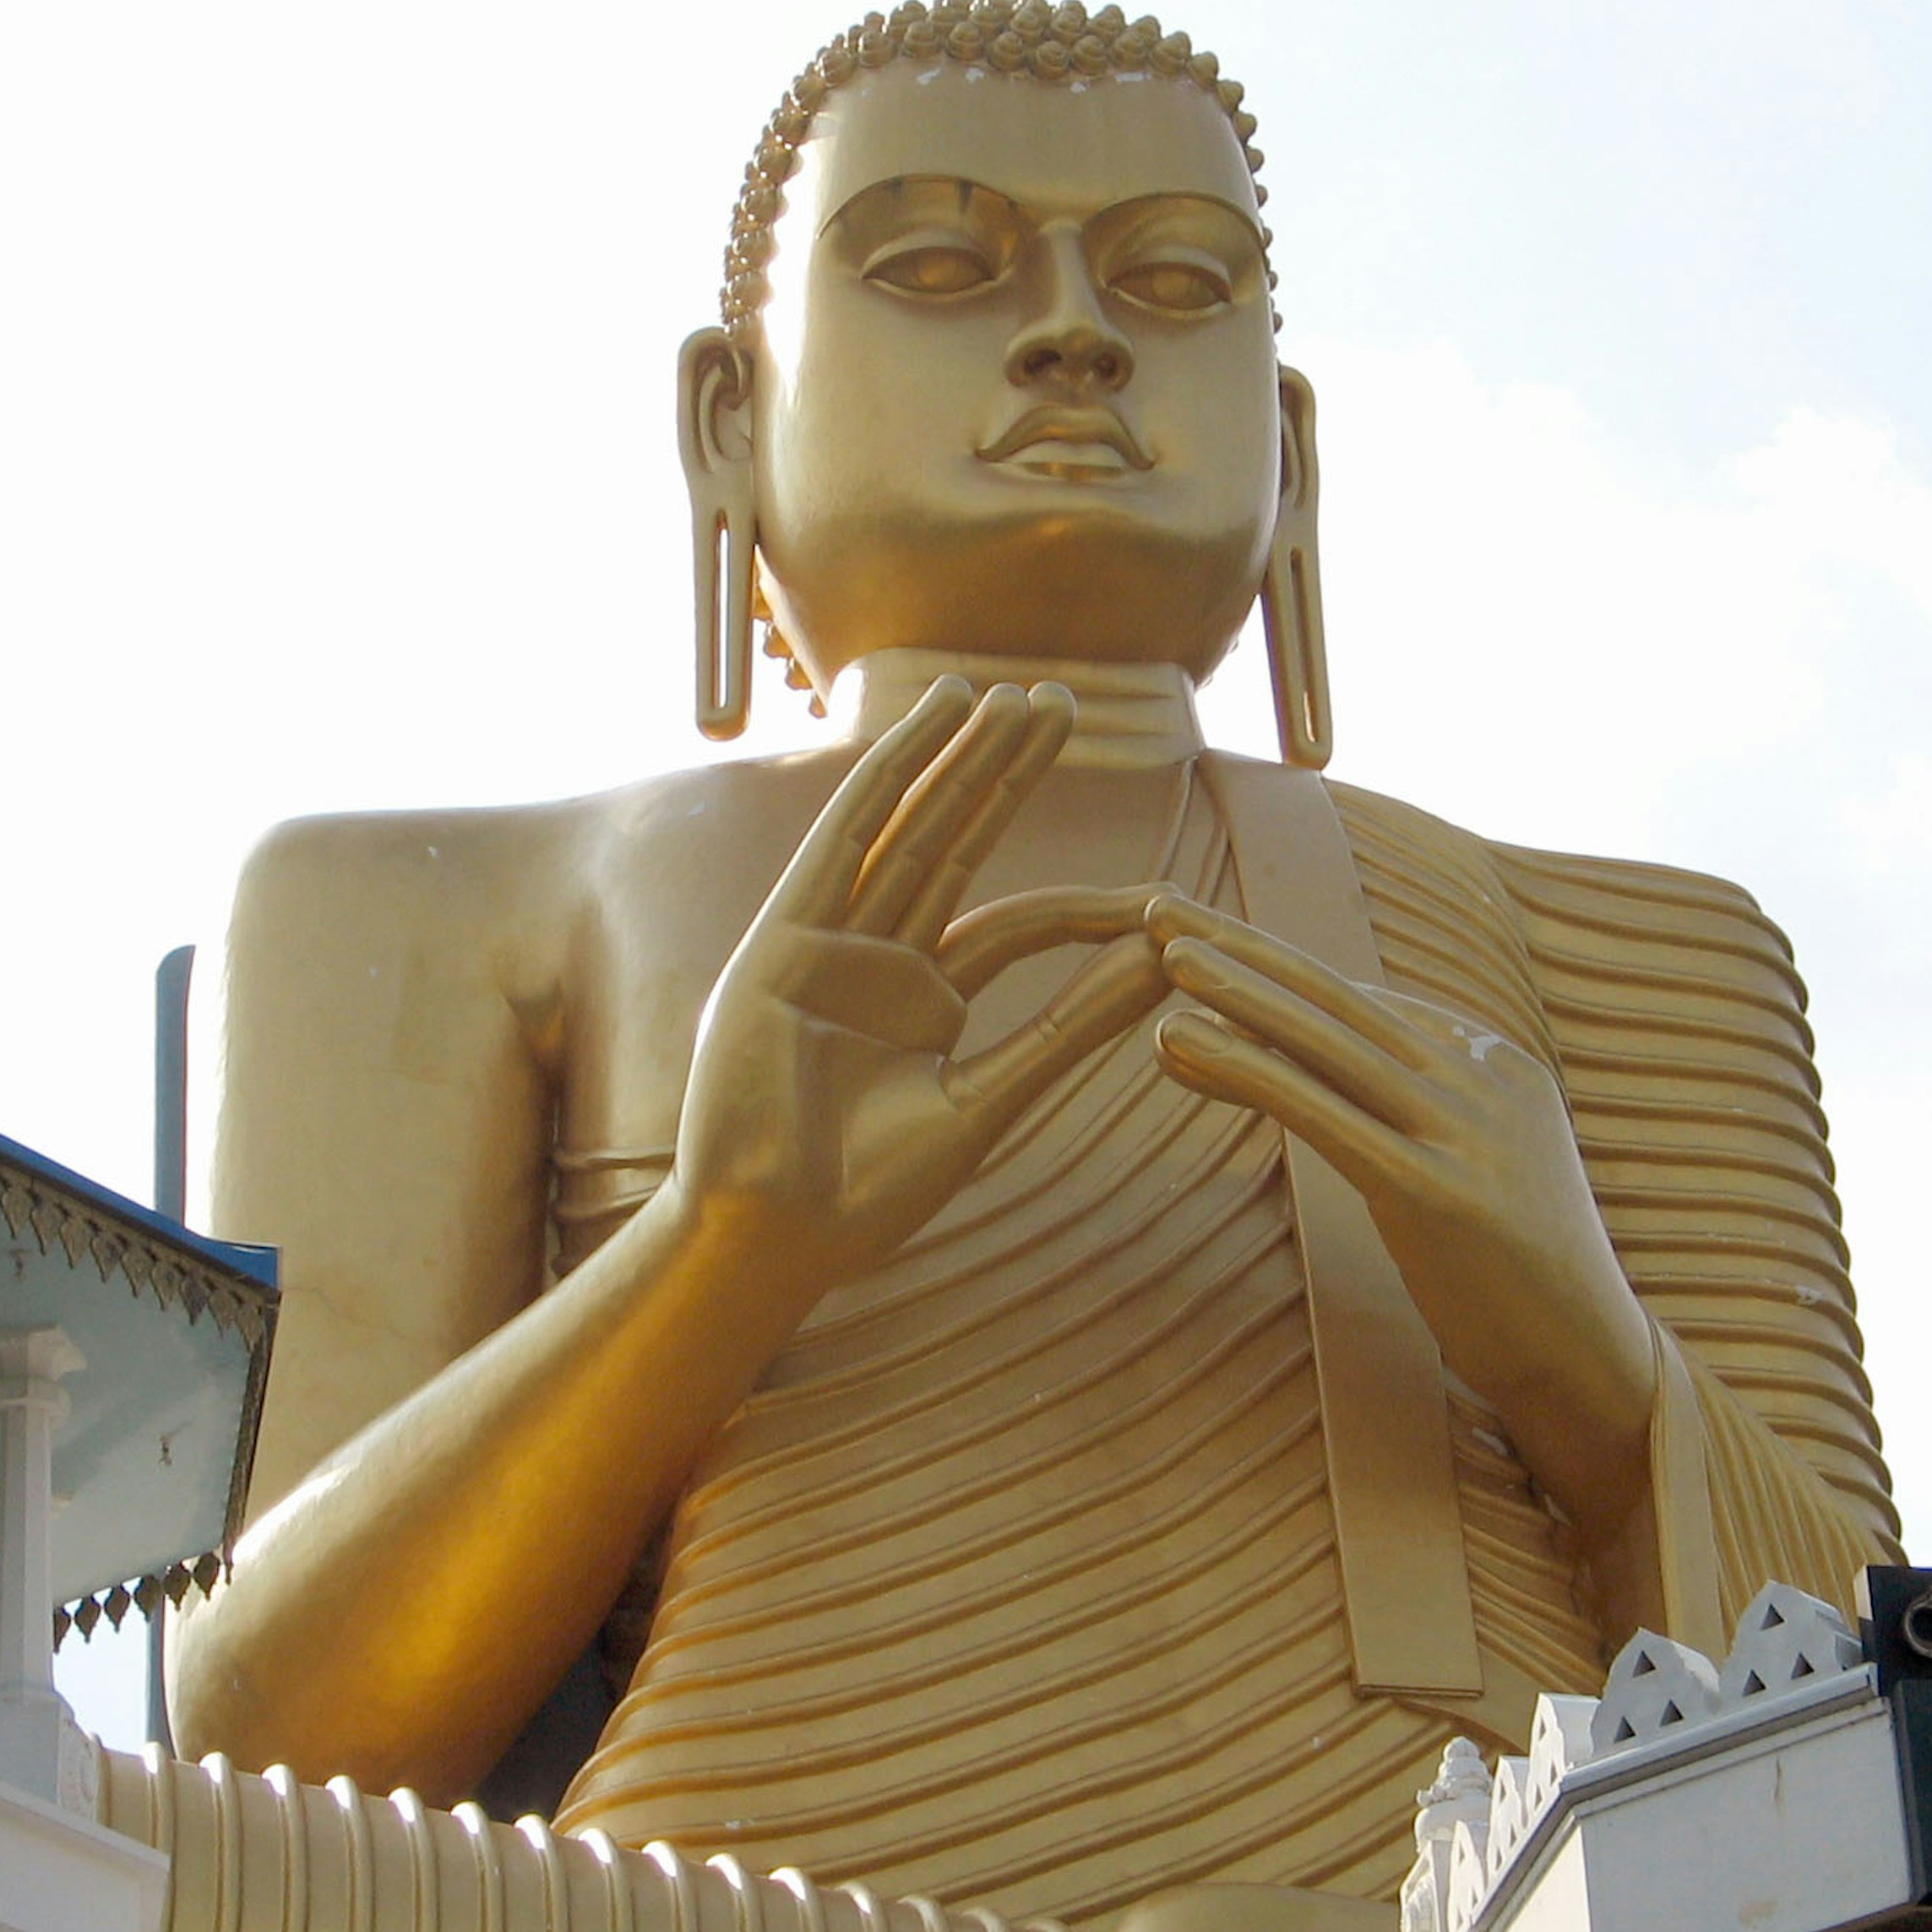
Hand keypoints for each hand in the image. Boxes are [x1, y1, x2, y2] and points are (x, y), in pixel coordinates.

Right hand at [671, 676, 1171, 1291]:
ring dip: (957, 757)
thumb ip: (1068, 1030)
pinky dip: (887, 777)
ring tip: (1013, 695)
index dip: (1086, 905)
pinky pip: (844, 841)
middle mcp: (877, 959)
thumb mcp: (989, 1103)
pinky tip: (931, 725)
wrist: (773, 1236)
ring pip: (908, 828)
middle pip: (957, 843)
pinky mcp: (783, 939)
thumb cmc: (867, 1194)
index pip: (1018, 924)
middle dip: (1007, 772)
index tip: (1159, 899)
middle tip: (1063, 701)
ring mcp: (828, 943)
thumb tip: (1158, 962)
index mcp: (924, 1002)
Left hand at [1148, 897, 1659, 1531]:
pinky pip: (1320, 1112)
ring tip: (1160, 954)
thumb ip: (1418, 1116)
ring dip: (1236, 990)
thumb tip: (1333, 1082)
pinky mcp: (1437, 1191)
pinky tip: (1179, 1040)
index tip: (1198, 934)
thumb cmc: (1518, 1279)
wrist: (1591, 1360)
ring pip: (1326, 1040)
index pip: (1362, 1003)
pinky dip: (1244, 1068)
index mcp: (1492, 1063)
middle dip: (1242, 948)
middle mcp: (1480, 1078)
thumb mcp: (1472, 1170)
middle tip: (1156, 905)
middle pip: (1336, 998)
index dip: (1273, 966)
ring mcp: (1464, 1130)